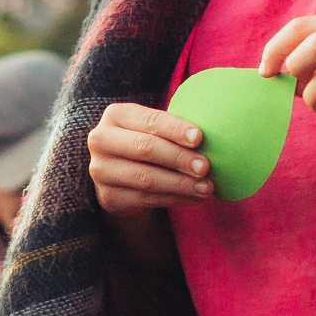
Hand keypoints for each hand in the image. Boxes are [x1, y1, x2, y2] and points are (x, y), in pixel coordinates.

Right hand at [88, 102, 213, 214]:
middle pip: (146, 148)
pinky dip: (175, 199)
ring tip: (206, 187)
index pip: (149, 121)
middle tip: (206, 167)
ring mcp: (101, 171)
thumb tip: (213, 133)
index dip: (175, 129)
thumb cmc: (146, 142)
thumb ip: (174, 128)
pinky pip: (146, 199)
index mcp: (116, 115)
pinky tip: (194, 198)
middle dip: (179, 158)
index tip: (200, 138)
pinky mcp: (108, 197)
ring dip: (181, 184)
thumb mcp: (153, 128)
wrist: (119, 175)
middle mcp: (101, 140)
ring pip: (146, 178)